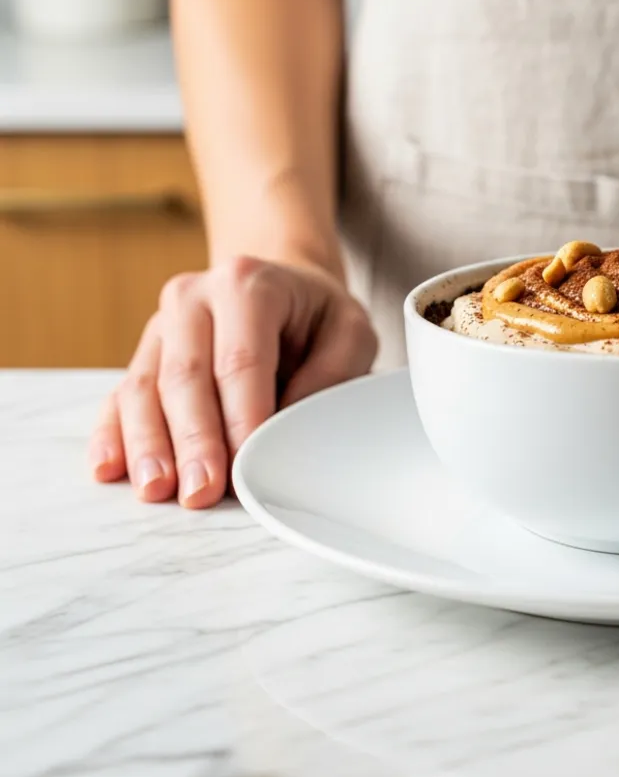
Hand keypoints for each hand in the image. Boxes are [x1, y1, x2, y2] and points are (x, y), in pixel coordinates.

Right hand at [88, 256, 377, 508]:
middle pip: (185, 377)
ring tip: (157, 489)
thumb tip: (287, 428)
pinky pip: (120, 395)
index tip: (247, 465)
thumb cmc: (318, 316)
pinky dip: (113, 433)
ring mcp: (161, 326)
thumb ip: (331, 374)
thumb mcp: (351, 331)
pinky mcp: (144, 353)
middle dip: (193, 440)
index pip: (240, 361)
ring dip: (148, 444)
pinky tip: (110, 467)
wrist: (283, 286)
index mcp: (246, 285)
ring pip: (144, 388)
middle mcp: (193, 298)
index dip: (241, 418)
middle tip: (201, 491)